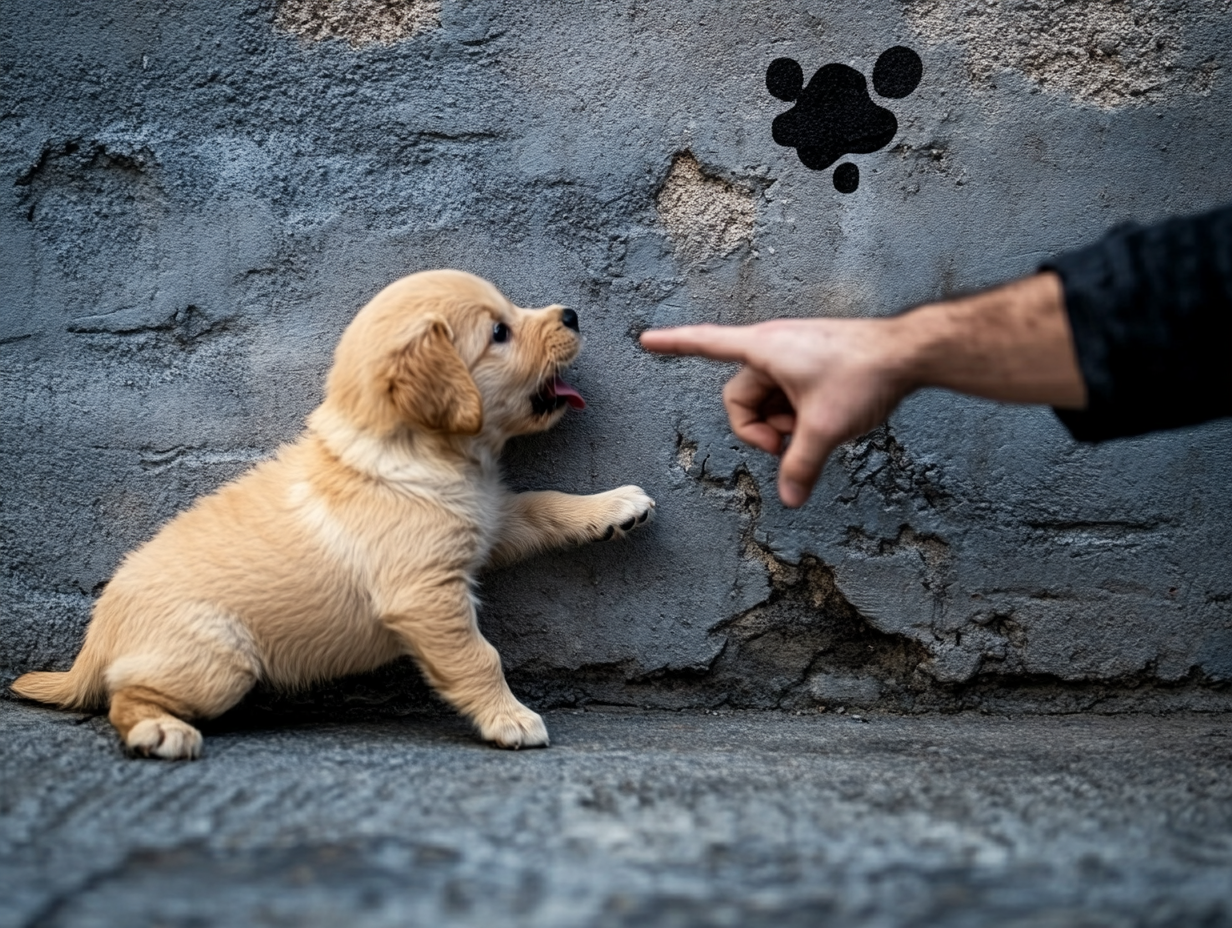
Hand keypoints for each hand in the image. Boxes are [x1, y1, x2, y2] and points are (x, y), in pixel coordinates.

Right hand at [640, 317, 913, 506]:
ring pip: (768, 401)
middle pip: (741, 398)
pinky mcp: (812, 364)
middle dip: (759, 428)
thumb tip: (791, 499)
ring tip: (816, 427)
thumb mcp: (825, 429)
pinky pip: (789, 396)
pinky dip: (800, 415)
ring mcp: (793, 355)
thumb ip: (801, 466)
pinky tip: (828, 417)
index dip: (673, 344)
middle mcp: (773, 347)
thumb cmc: (864, 373)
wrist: (909, 352)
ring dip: (784, 423)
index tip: (645, 339)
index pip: (706, 344)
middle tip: (787, 444)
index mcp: (763, 348)